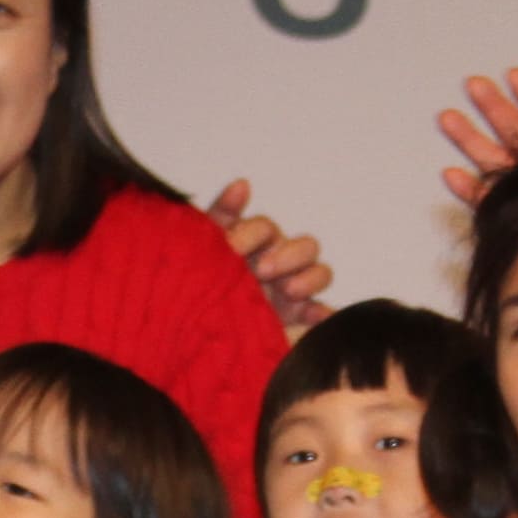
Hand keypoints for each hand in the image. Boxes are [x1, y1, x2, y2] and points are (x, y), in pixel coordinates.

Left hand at [205, 180, 334, 336]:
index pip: (265, 229)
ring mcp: (293, 293)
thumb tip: (243, 183)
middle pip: (305, 246)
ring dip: (310, 278)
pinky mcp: (300, 321)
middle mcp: (278, 264)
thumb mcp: (201, 248)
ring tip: (290, 292)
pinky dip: (325, 314)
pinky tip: (313, 317)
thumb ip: (221, 215)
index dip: (253, 234)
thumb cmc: (198, 284)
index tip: (233, 248)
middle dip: (288, 256)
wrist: (191, 334)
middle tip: (262, 271)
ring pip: (321, 273)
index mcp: (254, 245)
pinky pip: (325, 313)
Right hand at [433, 68, 517, 203]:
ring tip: (450, 117)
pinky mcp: (515, 216)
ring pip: (494, 160)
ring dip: (471, 139)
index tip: (514, 75)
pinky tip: (452, 175)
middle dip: (494, 107)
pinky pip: (487, 200)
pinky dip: (469, 189)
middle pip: (515, 131)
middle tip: (475, 84)